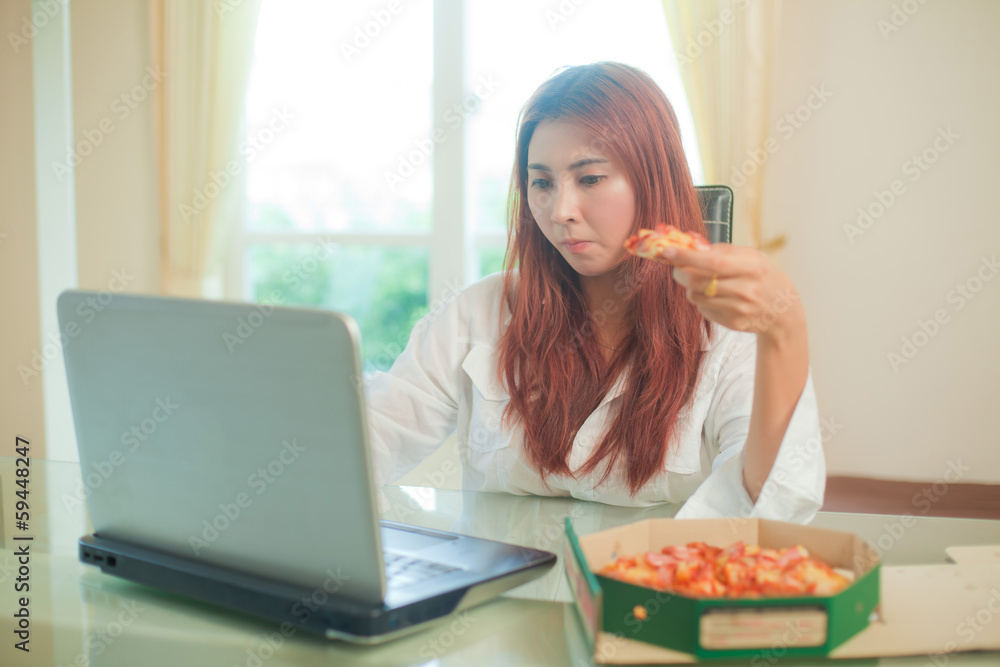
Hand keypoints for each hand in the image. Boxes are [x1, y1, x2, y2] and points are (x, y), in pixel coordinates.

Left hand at [658, 244, 804, 341]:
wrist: (783, 310)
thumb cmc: (763, 276)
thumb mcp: (751, 256)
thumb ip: (721, 250)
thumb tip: (689, 245)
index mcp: (752, 267)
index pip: (713, 263)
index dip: (687, 257)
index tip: (667, 251)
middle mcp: (746, 290)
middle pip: (699, 282)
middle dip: (680, 272)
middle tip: (676, 266)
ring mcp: (739, 310)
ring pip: (696, 297)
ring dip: (691, 287)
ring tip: (702, 281)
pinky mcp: (732, 323)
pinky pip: (703, 309)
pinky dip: (702, 300)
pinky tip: (716, 296)